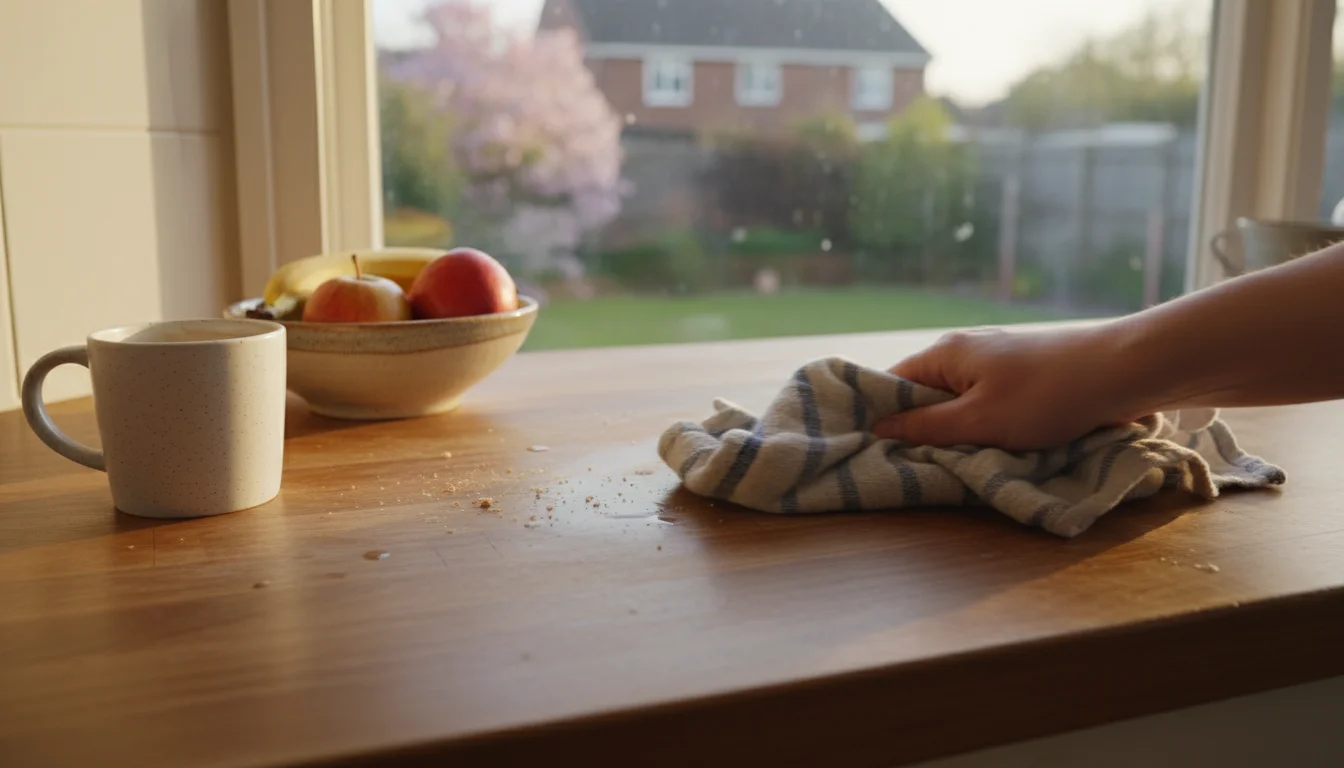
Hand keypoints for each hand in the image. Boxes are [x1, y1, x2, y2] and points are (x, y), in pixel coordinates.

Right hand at [871, 325, 1150, 450]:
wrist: (1121, 372)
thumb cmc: (1045, 396)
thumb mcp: (978, 420)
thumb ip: (925, 427)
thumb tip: (879, 428)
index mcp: (944, 353)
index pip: (891, 383)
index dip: (878, 416)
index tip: (870, 452)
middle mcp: (963, 350)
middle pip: (922, 394)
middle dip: (918, 429)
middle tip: (914, 466)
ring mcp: (994, 360)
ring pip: (956, 402)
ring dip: (954, 431)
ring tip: (954, 461)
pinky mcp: (1020, 374)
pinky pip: (983, 402)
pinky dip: (981, 425)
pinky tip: (990, 446)